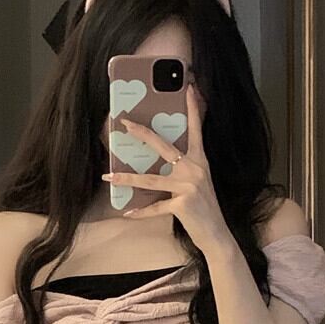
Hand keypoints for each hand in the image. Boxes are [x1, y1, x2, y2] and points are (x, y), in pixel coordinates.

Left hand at [102, 83, 232, 255]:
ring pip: (151, 179)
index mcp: (200, 161)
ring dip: (126, 179)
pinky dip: (140, 212)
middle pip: (164, 146)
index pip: (196, 130)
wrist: (216, 234)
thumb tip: (161, 163)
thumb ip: (182, 171)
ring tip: (108, 178)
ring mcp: (189, 186)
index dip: (193, 109)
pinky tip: (127, 212)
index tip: (188, 88)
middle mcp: (195, 169)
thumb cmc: (203, 209)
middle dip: (142, 133)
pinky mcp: (182, 205)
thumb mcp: (196, 184)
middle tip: (125, 123)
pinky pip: (155, 207)